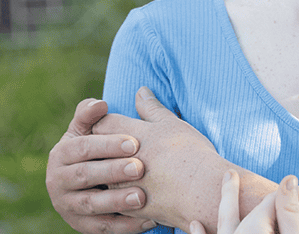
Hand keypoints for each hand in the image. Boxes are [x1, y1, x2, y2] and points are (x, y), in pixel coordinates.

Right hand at [46, 98, 155, 233]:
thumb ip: (89, 115)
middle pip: (84, 176)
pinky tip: (149, 220)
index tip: (134, 142)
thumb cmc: (92, 148)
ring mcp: (67, 206)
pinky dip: (125, 226)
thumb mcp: (86, 130)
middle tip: (140, 167)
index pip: (82, 148)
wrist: (84, 182)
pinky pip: (103, 228)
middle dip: (113, 171)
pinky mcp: (80, 225)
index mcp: (61, 154)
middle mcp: (58, 181)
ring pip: (91, 205)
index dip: (107, 144)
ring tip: (142, 196)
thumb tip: (100, 103)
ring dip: (117, 201)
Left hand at [93, 87, 298, 229]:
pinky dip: (118, 197)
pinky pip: (114, 203)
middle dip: (100, 149)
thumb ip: (152, 108)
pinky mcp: (129, 208)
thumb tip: (140, 90)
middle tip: (111, 149)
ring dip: (107, 174)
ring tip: (119, 173)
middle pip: (96, 151)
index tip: (110, 125)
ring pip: (102, 178)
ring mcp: (122, 185)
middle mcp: (120, 160)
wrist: (202, 191)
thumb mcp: (172, 124)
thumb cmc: (191, 153)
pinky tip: (127, 194)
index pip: (101, 125)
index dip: (103, 123)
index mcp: (130, 135)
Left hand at [188, 173, 298, 233]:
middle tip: (230, 174)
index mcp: (254, 232)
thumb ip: (291, 213)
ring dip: (221, 206)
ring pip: (221, 226)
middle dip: (235, 194)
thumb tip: (289, 179)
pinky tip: (194, 225)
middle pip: (236, 213)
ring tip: (223, 183)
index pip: (267, 205)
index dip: (286, 196)